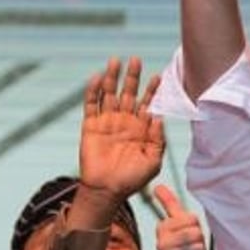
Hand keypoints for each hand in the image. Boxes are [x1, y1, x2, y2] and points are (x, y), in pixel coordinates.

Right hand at [79, 56, 164, 201]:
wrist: (108, 190)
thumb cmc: (133, 178)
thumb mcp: (153, 161)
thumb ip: (158, 140)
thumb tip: (159, 118)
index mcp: (141, 128)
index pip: (148, 103)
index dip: (153, 90)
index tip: (159, 76)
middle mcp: (125, 121)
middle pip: (129, 93)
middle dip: (133, 77)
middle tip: (136, 59)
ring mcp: (107, 122)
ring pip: (110, 94)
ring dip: (112, 78)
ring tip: (116, 61)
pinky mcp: (90, 126)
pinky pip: (91, 105)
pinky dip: (93, 91)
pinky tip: (97, 78)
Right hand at [154, 184, 207, 249]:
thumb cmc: (184, 248)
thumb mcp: (178, 223)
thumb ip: (170, 204)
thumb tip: (158, 186)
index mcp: (163, 228)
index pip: (191, 219)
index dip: (197, 226)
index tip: (190, 232)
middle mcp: (162, 242)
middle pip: (196, 233)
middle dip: (200, 240)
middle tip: (193, 247)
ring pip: (197, 248)